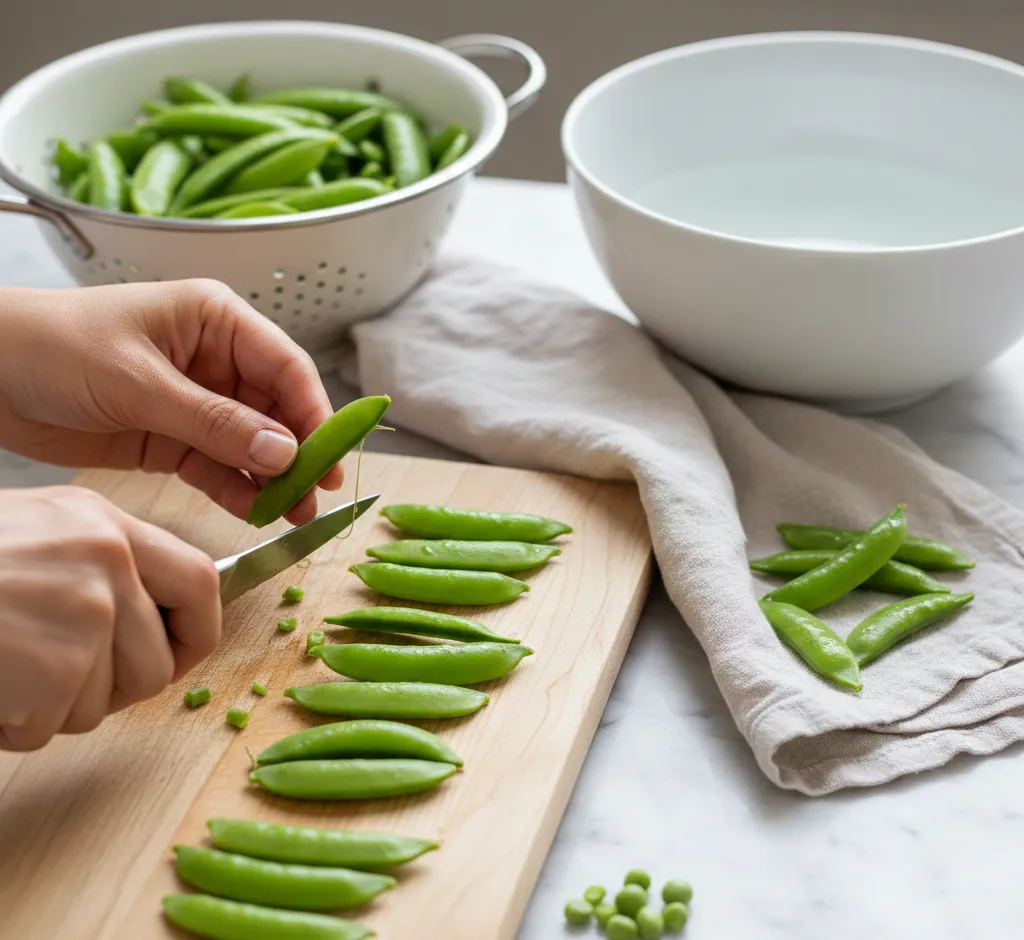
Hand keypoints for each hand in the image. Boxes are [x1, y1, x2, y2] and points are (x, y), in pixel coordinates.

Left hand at [0, 279, 340, 524]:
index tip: (330, 457)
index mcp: (217, 321)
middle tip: (316, 496)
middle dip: (299, 453)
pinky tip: (256, 511)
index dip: (315, 412)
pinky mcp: (173, 440)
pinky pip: (219, 468)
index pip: (286, 367)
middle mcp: (217, 361)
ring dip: (274, 479)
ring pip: (253, 446)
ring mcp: (197, 403)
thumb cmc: (55, 347)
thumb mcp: (139, 383)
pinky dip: (237, 490)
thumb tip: (284, 452)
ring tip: (294, 515)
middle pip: (278, 411)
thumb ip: (214, 421)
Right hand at [0, 486, 219, 750]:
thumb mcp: (40, 534)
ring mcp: (86, 611)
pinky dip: (16, 724)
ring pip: (106, 702)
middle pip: (156, 662)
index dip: (196, 630)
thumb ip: (102, 566)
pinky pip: (55, 725)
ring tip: (7, 668)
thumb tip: (155, 623)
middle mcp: (108, 560)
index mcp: (106, 524)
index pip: (201, 581)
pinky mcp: (56, 665)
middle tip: (55, 679)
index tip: (177, 654)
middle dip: (112, 690)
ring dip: (55, 707)